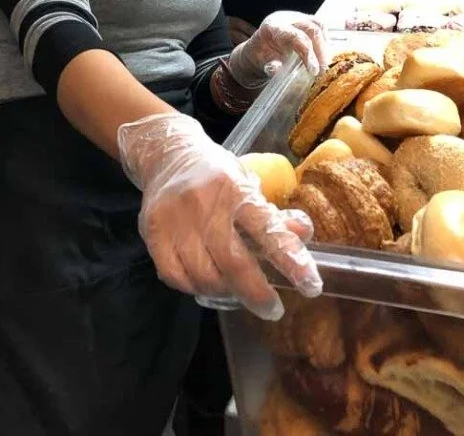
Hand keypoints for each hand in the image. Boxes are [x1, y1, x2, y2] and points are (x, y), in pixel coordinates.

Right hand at [118, 112, 322, 319]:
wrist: (168, 154)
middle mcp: (204, 203)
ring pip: (203, 275)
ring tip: (238, 293)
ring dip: (226, 292)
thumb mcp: (248, 183)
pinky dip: (194, 287)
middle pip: (233, 262)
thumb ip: (273, 213)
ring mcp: (175, 219)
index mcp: (234, 188)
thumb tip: (304, 233)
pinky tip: (206, 283)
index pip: (267, 228)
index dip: (290, 259)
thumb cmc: (216, 175)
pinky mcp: (153, 233)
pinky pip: (175, 276)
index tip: (311, 285)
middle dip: (257, 292)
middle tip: (272, 308)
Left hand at [229, 11, 328, 84]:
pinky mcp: (304, 20)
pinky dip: (324, 41)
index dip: (308, 53)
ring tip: (324, 64)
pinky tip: (322, 56)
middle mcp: (285, 17)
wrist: (259, 49)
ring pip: (318, 25)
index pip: (295, 36)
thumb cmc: (261, 57)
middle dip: (320, 50)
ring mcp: (296, 16)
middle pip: (311, 28)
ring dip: (324, 45)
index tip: (314, 71)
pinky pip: (320, 27)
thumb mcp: (262, 64)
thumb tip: (277, 68)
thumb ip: (270, 67)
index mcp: (272, 26)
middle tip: (322, 70)